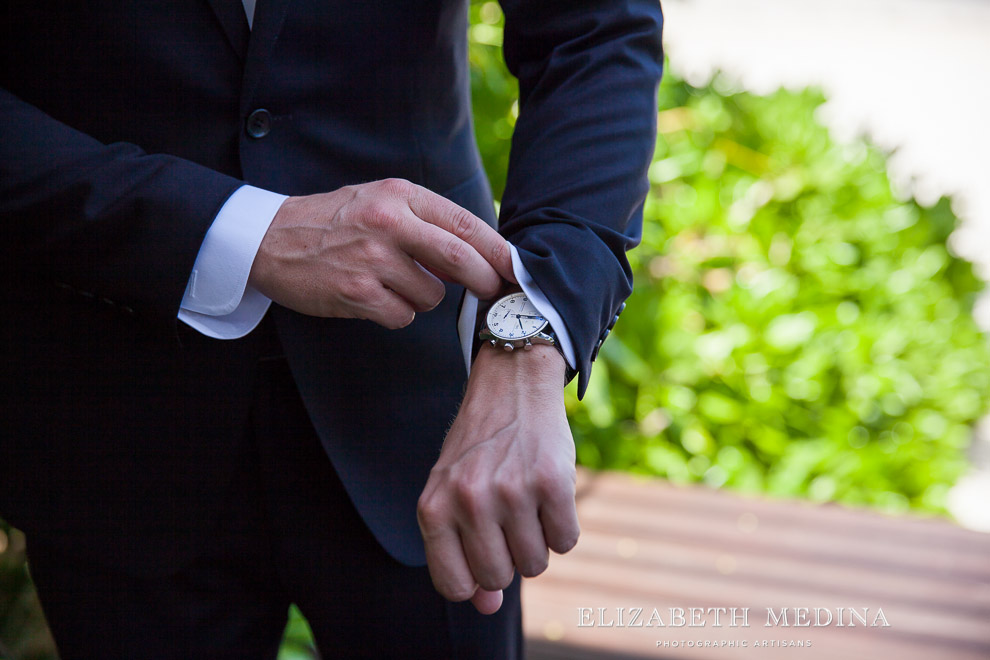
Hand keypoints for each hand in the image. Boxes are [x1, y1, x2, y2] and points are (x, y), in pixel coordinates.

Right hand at [248, 178, 513, 328]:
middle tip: (491, 290)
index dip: (496, 249)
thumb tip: (477, 252)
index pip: (463, 223)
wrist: (269, 240)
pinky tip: (372, 299)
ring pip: (431, 294)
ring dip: (422, 297)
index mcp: (398, 195)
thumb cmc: (333, 221)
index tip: (516, 267)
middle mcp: (388, 223)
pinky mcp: (357, 293)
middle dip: (483, 279)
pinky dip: (396, 313)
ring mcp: (372, 259)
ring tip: (391, 283)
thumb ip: (424, 220)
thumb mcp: (379, 201)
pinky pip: (402, 315)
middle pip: (460, 257)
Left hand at [417, 344, 578, 613]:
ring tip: (526, 503)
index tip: (483, 557)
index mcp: (434, 508)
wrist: (511, 387)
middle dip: (508, 558)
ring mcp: (511, 492)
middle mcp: (469, 501)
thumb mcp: (453, 496)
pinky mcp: (552, 483)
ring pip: (535, 564)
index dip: (474, 581)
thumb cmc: (478, 451)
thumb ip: (461, 553)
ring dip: (537, 542)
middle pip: (499, 576)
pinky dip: (562, 527)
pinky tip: (548, 494)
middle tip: (506, 519)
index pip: (454, 585)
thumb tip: (486, 607)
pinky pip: (566, 542)